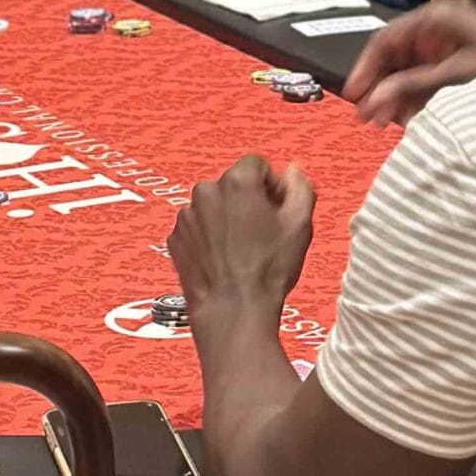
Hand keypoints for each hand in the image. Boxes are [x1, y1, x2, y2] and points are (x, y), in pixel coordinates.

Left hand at [168, 156, 314, 321]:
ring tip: (242, 250)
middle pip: (233, 184)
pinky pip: (196, 227)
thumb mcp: (300, 225)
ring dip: (226, 219)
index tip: (277, 209)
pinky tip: (224, 259)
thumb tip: (293, 171)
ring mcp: (186, 215)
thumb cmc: (267, 271)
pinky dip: (208, 237)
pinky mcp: (175, 237)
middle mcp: (205, 191)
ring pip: (213, 206)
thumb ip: (300, 187)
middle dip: (248, 201)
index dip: (272, 186)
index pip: (257, 165)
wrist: (233, 310)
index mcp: (237, 181)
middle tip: (262, 232)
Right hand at [342, 0, 475, 129]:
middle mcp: (434, 32)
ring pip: (403, 74)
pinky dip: (408, 102)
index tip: (353, 94)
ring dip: (391, 98)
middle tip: (366, 117)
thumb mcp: (455, 77)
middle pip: (393, 58)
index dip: (366, 68)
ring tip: (382, 123)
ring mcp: (441, 50)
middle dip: (379, 88)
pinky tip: (401, 120)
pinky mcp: (448, 69)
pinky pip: (418, 84)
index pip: (387, 39)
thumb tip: (370, 102)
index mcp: (435, 19)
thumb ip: (410, 87)